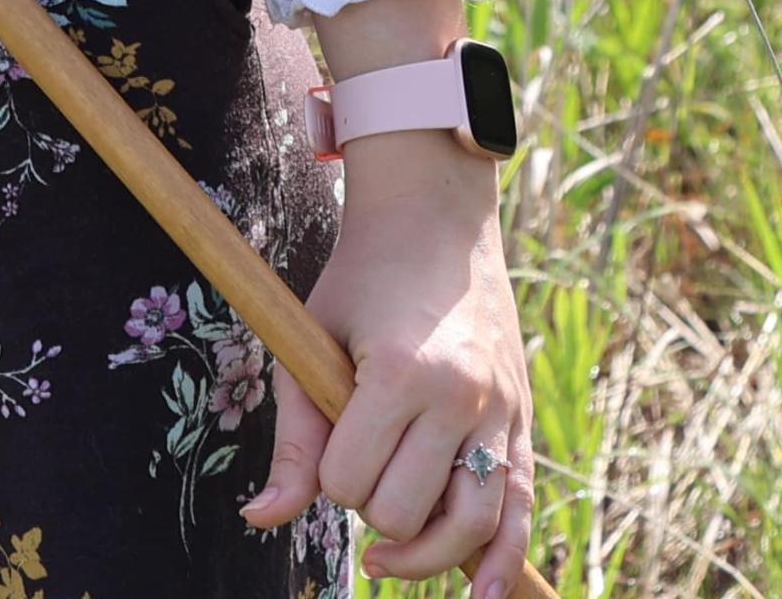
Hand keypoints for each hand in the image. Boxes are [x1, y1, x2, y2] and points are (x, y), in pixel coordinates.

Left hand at [247, 132, 531, 590]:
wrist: (434, 220)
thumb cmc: (360, 278)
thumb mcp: (313, 342)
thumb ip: (294, 437)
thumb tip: (259, 518)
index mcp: (400, 374)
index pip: (350, 482)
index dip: (329, 475)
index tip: (329, 435)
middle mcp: (459, 398)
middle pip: (405, 513)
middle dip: (371, 507)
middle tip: (360, 463)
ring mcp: (499, 412)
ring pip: (471, 526)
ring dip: (427, 556)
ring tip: (388, 557)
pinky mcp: (522, 420)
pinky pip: (520, 507)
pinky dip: (502, 561)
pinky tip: (480, 595)